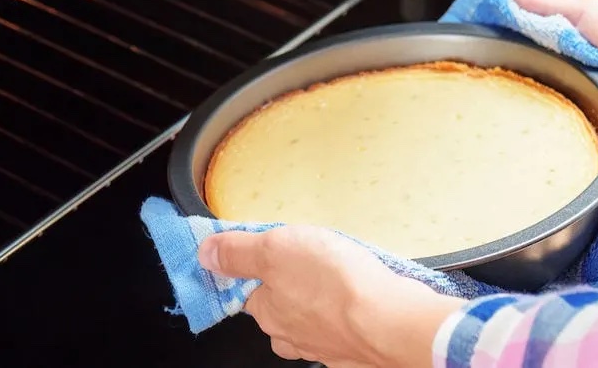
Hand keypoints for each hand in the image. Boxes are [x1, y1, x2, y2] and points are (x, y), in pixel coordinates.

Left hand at [198, 225, 463, 367]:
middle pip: (280, 306)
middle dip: (291, 284)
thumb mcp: (274, 249)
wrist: (391, 322)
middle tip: (310, 256)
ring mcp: (324, 345)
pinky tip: (359, 296)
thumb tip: (205, 253)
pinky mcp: (355, 348)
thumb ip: (238, 252)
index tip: (269, 250)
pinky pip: (342, 327)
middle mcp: (290, 335)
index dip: (255, 267)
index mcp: (266, 311)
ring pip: (311, 318)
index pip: (247, 290)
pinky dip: (347, 313)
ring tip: (338, 273)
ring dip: (320, 300)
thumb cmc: (335, 285)